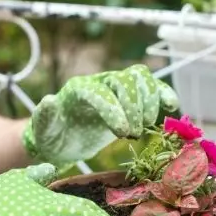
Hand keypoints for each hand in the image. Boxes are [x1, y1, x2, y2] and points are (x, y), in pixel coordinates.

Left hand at [22, 64, 178, 165]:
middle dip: (134, 107)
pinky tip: (172, 106)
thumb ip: (44, 117)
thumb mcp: (43, 131)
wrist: (61, 137)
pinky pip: (150, 88)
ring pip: (139, 79)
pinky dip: (163, 94)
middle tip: (133, 135)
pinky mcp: (129, 99)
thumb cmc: (52, 135)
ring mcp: (115, 88)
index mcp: (78, 90)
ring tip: (146, 126)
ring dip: (149, 101)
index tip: (122, 133)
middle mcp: (99, 83)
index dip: (114, 110)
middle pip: (124, 80)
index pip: (100, 92)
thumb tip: (49, 100)